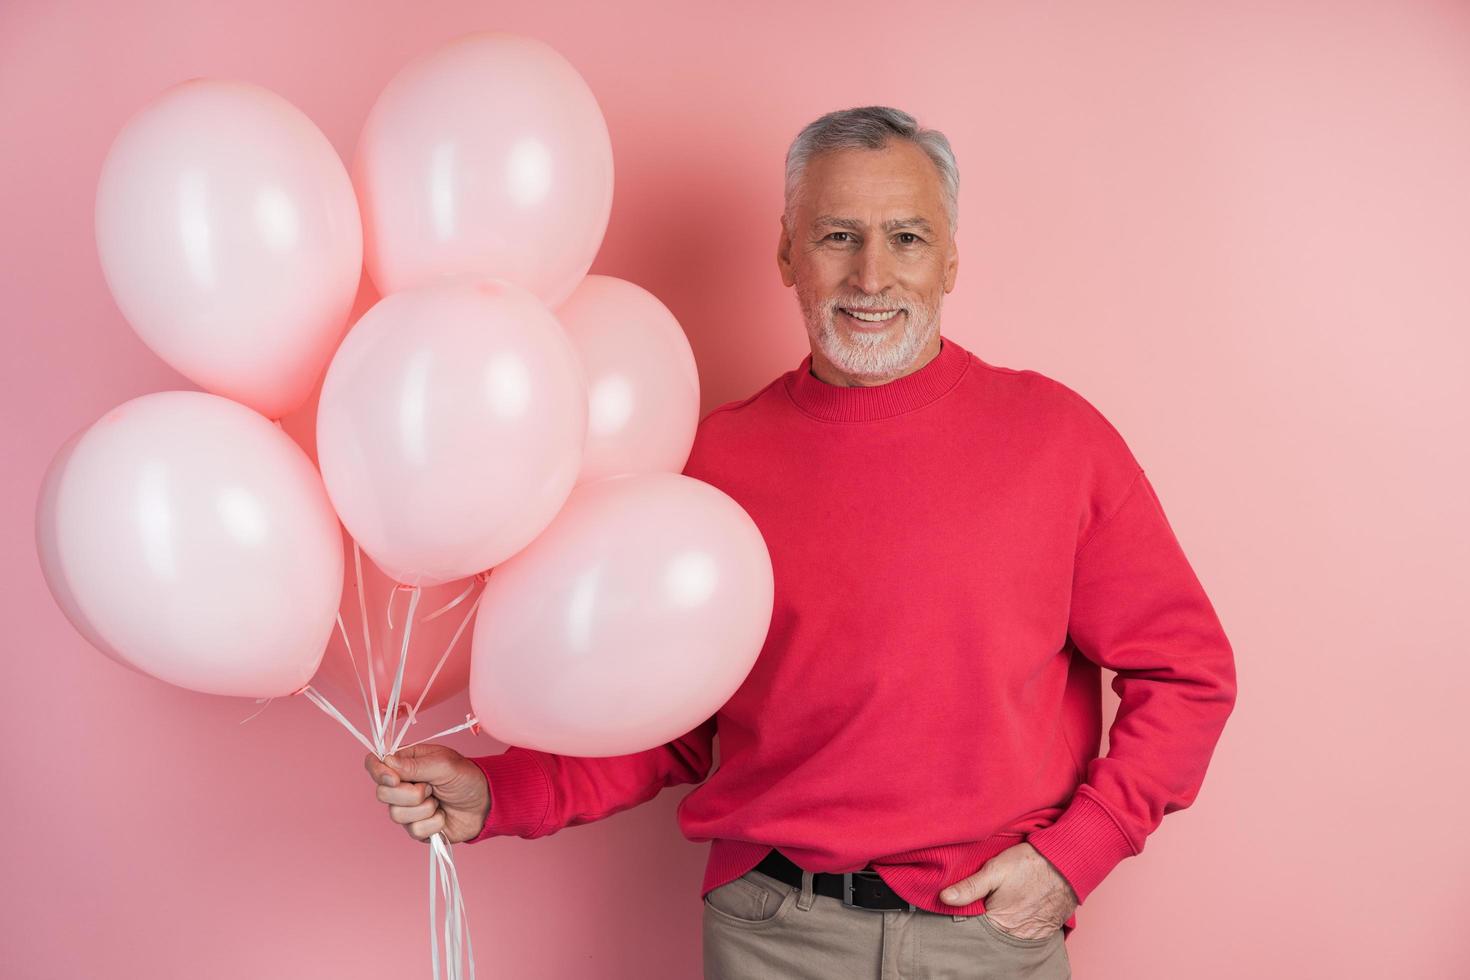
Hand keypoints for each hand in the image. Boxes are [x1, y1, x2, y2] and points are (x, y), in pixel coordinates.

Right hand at [363, 743, 491, 843]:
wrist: (485, 804)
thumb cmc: (466, 777)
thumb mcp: (445, 765)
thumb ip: (415, 765)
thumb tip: (387, 762)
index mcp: (405, 763)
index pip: (375, 764)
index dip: (378, 772)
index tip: (395, 778)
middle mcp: (401, 785)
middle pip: (382, 793)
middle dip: (410, 793)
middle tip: (431, 787)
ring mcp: (407, 808)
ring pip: (396, 814)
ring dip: (425, 808)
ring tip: (439, 800)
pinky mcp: (416, 828)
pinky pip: (413, 830)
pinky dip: (433, 823)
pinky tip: (443, 815)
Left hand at [938, 842, 1076, 940]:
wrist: (1068, 863)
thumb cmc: (1030, 864)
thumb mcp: (994, 870)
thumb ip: (969, 887)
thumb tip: (944, 898)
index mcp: (999, 922)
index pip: (974, 929)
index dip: (967, 918)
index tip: (965, 907)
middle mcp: (1017, 934)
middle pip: (992, 934)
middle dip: (985, 922)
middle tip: (986, 904)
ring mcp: (1033, 935)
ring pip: (1009, 935)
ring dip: (1004, 925)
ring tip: (1003, 906)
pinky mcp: (1047, 931)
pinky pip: (1027, 934)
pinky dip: (1020, 926)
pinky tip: (1018, 911)